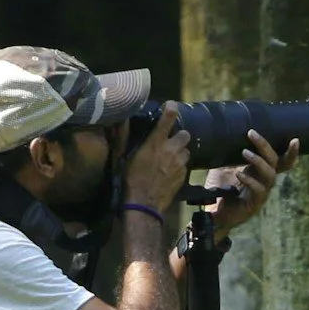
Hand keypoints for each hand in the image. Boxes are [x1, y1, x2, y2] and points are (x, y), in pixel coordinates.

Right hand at [121, 103, 192, 217]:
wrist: (144, 204)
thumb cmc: (130, 179)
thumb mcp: (122, 157)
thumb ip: (123, 137)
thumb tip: (122, 120)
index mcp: (155, 143)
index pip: (167, 120)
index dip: (171, 110)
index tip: (171, 105)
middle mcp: (171, 150)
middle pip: (185, 134)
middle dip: (179, 136)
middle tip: (170, 141)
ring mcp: (180, 164)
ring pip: (187, 150)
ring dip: (180, 152)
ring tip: (170, 158)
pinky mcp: (183, 176)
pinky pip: (185, 165)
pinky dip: (179, 165)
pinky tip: (169, 171)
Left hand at [201, 132, 297, 234]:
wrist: (214, 211)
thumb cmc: (221, 188)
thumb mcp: (224, 166)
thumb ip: (229, 153)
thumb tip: (225, 134)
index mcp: (261, 170)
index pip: (281, 160)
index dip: (291, 152)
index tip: (295, 140)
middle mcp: (264, 180)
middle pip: (275, 161)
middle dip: (265, 146)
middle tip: (252, 133)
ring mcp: (262, 192)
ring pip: (269, 174)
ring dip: (258, 161)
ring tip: (244, 152)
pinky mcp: (255, 203)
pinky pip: (258, 190)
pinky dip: (249, 180)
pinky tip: (239, 174)